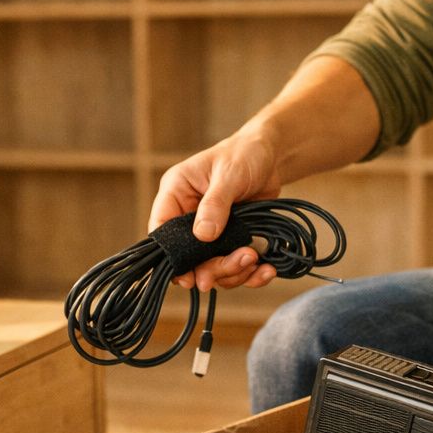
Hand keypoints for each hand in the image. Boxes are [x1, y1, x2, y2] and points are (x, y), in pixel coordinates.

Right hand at [149, 123, 283, 292]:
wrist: (271, 158)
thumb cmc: (244, 155)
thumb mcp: (229, 174)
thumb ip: (215, 204)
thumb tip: (203, 235)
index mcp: (176, 194)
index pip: (161, 229)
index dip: (171, 256)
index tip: (187, 277)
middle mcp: (188, 216)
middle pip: (188, 257)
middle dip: (211, 268)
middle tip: (238, 263)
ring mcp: (210, 232)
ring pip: (212, 267)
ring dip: (234, 271)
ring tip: (255, 260)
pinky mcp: (231, 241)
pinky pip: (234, 267)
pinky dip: (250, 274)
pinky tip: (265, 270)